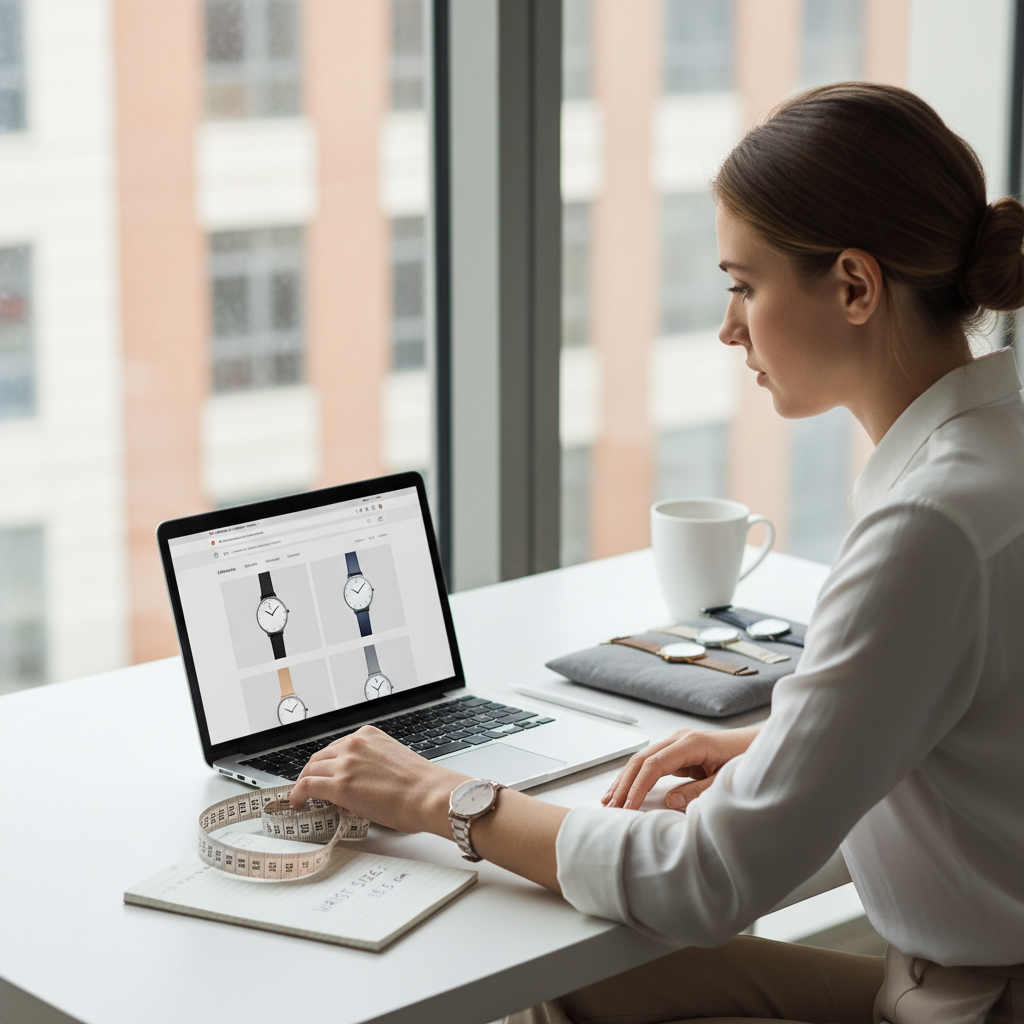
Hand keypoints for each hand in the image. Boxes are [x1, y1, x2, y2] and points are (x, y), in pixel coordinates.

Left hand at [289, 726, 469, 835]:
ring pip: (310, 771)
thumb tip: (358, 783)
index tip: (323, 774)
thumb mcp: (391, 760)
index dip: (326, 764)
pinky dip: (298, 795)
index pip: (335, 747)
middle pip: (319, 758)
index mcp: (368, 735)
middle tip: (310, 789)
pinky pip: (307, 786)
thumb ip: (369, 764)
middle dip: (312, 773)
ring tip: (303, 799)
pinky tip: (298, 804)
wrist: (429, 794)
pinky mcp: (340, 786)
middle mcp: (354, 744)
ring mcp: (345, 764)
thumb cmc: (420, 784)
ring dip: (304, 785)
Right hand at [601, 725, 759, 810]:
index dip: (638, 787)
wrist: (761, 747)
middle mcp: (679, 738)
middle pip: (641, 759)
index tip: (627, 807)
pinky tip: (625, 789)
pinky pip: (651, 763)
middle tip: (609, 807)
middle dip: (623, 784)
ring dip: (624, 780)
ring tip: (608, 800)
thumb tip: (670, 801)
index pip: (654, 764)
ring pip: (642, 759)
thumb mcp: (726, 781)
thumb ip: (699, 791)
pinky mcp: (678, 751)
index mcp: (691, 743)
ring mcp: (677, 743)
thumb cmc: (748, 761)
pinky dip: (636, 777)